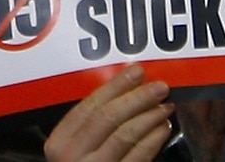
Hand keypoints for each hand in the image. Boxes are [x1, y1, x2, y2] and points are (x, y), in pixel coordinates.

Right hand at [45, 68, 174, 161]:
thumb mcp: (74, 149)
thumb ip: (89, 127)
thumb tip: (123, 90)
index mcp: (59, 142)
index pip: (89, 106)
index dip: (115, 86)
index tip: (136, 71)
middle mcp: (71, 156)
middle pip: (108, 117)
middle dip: (137, 98)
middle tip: (159, 86)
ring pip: (125, 134)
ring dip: (149, 117)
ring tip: (165, 106)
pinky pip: (138, 157)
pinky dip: (154, 140)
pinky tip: (163, 129)